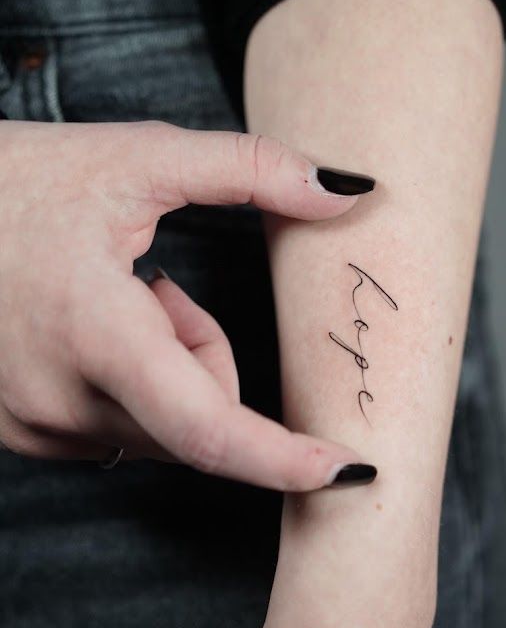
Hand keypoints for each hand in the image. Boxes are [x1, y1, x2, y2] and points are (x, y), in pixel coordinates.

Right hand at [0, 119, 374, 488]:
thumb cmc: (23, 179)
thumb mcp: (139, 156)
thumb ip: (253, 168)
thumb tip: (350, 191)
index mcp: (93, 331)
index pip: (209, 428)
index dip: (285, 458)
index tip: (351, 471)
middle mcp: (57, 400)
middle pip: (198, 419)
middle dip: (206, 357)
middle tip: (157, 286)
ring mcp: (30, 426)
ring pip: (160, 428)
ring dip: (164, 371)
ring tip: (107, 299)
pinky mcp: (19, 434)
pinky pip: (116, 430)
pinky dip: (125, 386)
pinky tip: (82, 329)